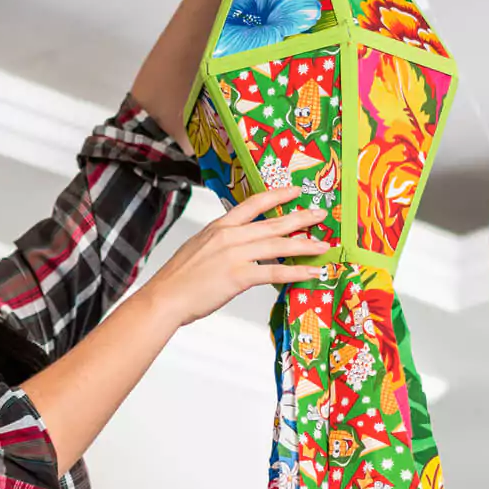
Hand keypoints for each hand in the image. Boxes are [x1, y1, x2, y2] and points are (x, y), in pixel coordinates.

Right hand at [139, 187, 331, 327]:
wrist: (165, 297)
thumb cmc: (178, 279)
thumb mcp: (199, 248)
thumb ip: (220, 243)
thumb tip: (239, 246)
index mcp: (219, 226)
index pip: (253, 204)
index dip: (277, 195)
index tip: (295, 191)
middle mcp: (229, 235)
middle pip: (273, 223)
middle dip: (300, 218)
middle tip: (321, 214)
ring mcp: (235, 254)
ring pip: (278, 245)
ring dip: (305, 245)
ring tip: (323, 245)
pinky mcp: (239, 276)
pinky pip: (275, 271)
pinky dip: (297, 272)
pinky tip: (312, 272)